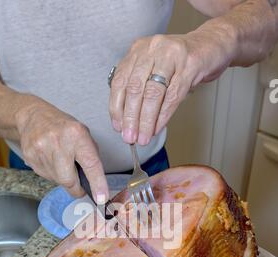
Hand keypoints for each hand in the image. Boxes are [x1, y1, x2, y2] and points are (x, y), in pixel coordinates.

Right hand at [16, 100, 108, 199]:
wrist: (34, 117)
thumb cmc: (63, 128)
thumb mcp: (83, 134)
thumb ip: (90, 156)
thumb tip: (96, 184)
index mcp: (76, 134)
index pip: (90, 164)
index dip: (97, 184)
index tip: (101, 198)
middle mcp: (58, 141)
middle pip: (68, 180)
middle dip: (76, 187)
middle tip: (79, 184)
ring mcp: (41, 149)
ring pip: (56, 180)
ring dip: (63, 178)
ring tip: (61, 162)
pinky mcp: (30, 156)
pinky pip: (45, 176)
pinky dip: (51, 173)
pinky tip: (50, 160)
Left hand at [109, 29, 235, 144]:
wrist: (213, 45)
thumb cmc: (181, 61)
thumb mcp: (155, 68)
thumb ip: (140, 87)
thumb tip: (127, 121)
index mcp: (139, 49)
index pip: (120, 80)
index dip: (117, 107)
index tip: (117, 127)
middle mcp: (153, 48)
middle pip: (135, 88)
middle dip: (130, 117)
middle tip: (129, 137)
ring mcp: (172, 55)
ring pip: (153, 93)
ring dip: (146, 120)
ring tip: (143, 138)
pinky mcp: (191, 65)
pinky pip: (173, 96)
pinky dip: (163, 116)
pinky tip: (157, 129)